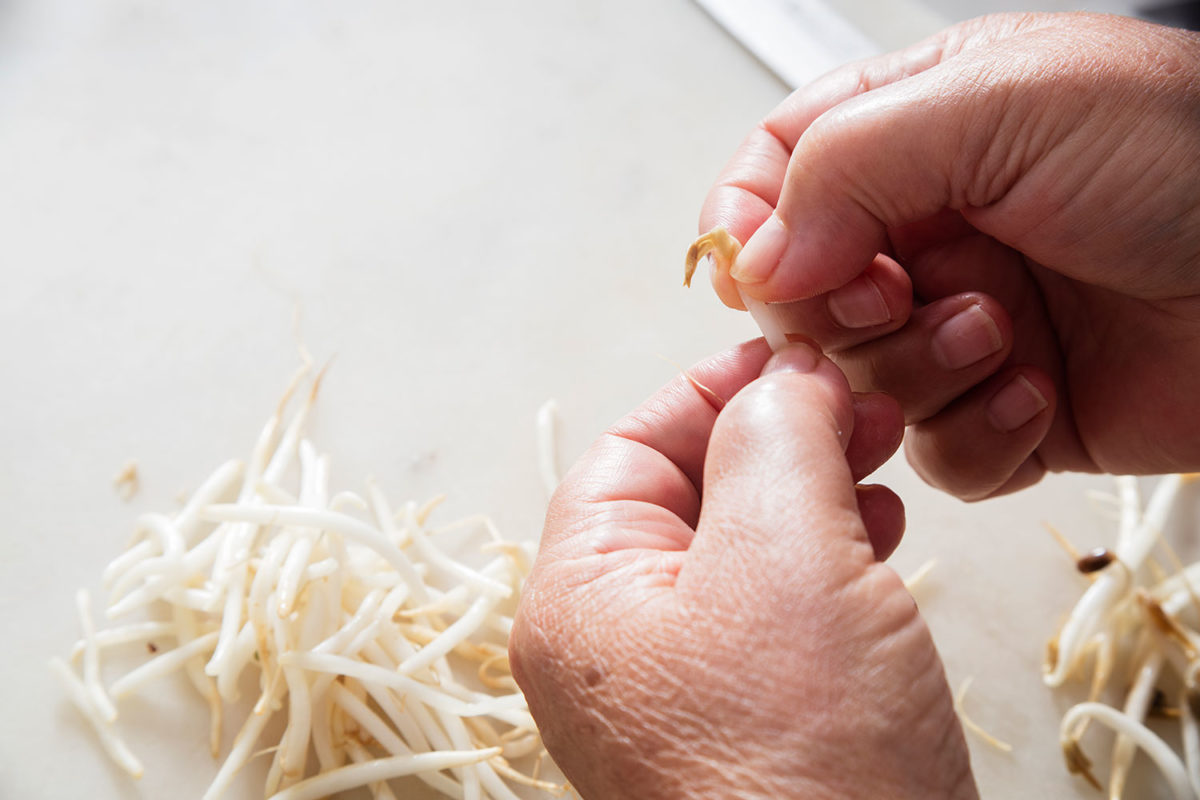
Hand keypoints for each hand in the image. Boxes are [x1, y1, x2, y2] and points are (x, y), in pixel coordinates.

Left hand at [510, 341, 974, 798]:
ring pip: (737, 549)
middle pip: (685, 495)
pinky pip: (770, 610)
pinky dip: (822, 559)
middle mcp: (610, 646)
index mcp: (579, 598)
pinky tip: (875, 539)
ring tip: (877, 465)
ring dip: (807, 493)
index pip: (630, 449)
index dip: (713, 389)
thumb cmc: (801, 763)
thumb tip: (782, 375)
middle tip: (855, 407)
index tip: (793, 354)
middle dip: (773, 438)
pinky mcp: (742, 721)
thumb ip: (772, 438)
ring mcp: (675, 689)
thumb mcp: (785, 555)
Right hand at [701, 12, 1199, 499]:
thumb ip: (850, 162)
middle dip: (842, 312)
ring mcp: (965, 321)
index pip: (777, 173)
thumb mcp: (1004, 104)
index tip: (762, 269)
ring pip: (862, 380)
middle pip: (805, 294)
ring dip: (920, 370)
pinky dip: (977, 437)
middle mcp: (933, 229)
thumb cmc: (1191, 159)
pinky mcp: (1009, 409)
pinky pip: (937, 453)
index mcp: (920, 132)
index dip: (750, 225)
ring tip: (1002, 334)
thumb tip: (759, 258)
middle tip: (900, 295)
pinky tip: (1039, 393)